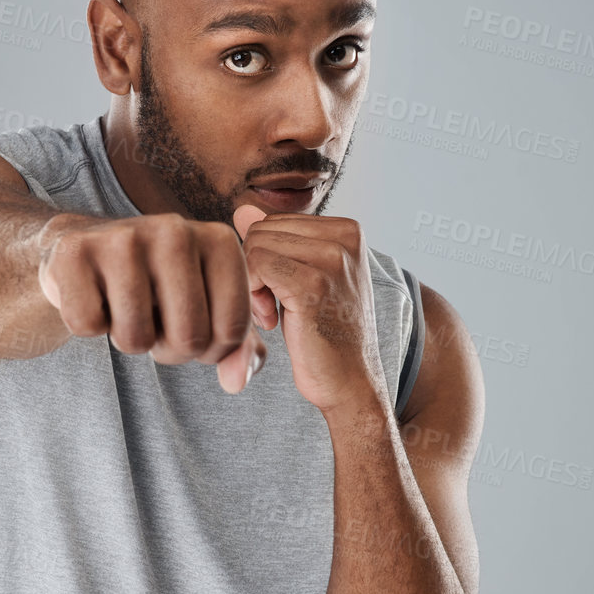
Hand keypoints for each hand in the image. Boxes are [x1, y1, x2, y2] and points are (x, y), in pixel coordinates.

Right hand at [37, 213, 267, 393]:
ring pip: (135, 338)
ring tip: (125, 308)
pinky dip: (88, 325)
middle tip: (155, 322)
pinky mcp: (75, 250)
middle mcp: (176, 229)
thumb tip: (237, 382)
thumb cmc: (157, 285)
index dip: (210, 351)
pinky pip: (87, 325)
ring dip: (128, 340)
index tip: (191, 329)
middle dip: (169, 350)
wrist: (86, 250)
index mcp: (220, 240)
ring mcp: (123, 236)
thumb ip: (237, 348)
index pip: (231, 331)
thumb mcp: (208, 310)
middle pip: (188, 339)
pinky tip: (94, 295)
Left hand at [231, 204, 386, 415]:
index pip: (275, 221)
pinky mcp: (312, 285)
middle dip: (256, 269)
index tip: (282, 293)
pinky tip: (273, 321)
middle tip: (274, 306)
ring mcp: (332, 259)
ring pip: (255, 246)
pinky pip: (255, 266)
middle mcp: (345, 237)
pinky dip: (253, 296)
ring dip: (254, 285)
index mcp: (348, 230)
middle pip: (261, 230)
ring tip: (275, 314)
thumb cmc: (327, 334)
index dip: (266, 259)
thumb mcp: (303, 278)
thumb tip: (242, 210)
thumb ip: (277, 242)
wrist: (351, 383)